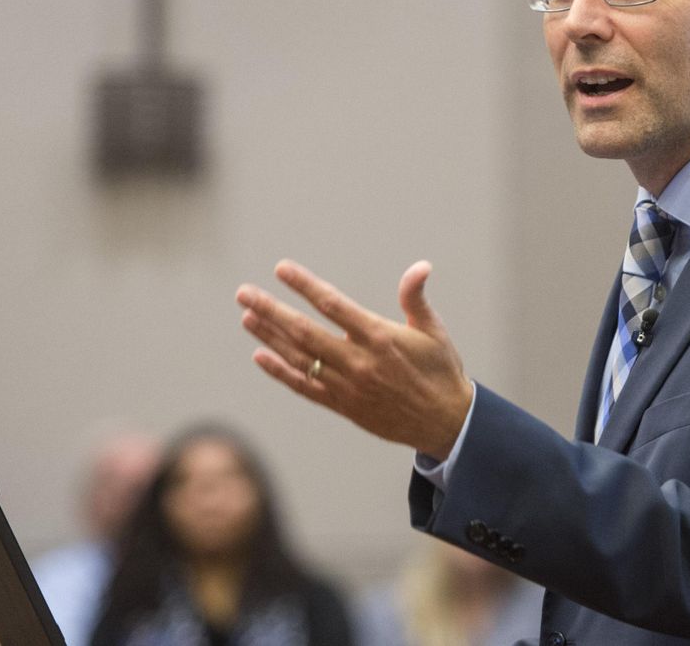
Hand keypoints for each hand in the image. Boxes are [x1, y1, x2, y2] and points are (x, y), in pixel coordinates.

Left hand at [236, 259, 473, 459]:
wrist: (446, 423)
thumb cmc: (440, 369)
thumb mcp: (433, 330)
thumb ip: (416, 297)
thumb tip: (420, 266)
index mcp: (379, 337)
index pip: (333, 304)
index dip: (305, 285)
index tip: (282, 269)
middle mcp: (358, 362)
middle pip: (304, 332)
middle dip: (271, 310)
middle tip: (244, 293)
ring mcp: (347, 387)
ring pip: (299, 358)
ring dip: (269, 337)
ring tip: (246, 316)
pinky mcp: (344, 406)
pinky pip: (305, 388)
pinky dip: (281, 373)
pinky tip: (260, 356)